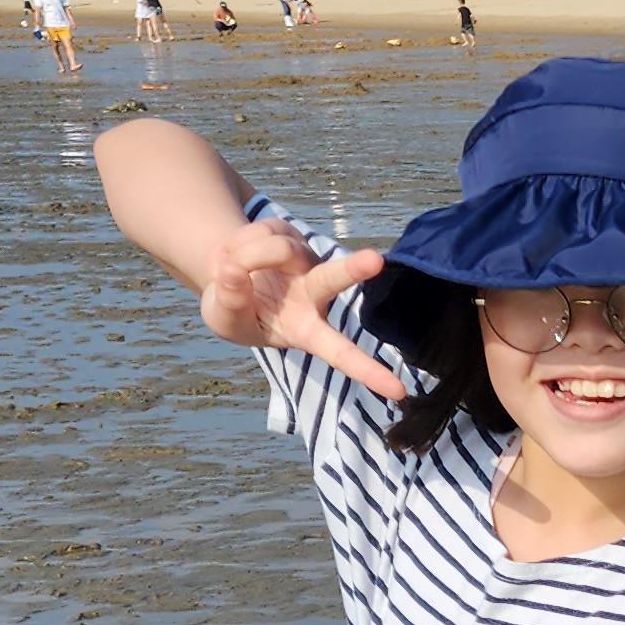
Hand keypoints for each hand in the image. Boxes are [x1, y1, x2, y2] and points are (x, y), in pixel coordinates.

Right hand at [197, 220, 403, 401]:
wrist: (226, 275)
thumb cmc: (237, 311)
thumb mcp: (224, 321)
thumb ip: (229, 304)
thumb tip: (235, 272)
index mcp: (307, 330)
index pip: (341, 354)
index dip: (369, 372)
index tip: (400, 391)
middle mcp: (316, 293)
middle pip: (333, 278)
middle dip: (353, 269)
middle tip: (376, 260)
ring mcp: (307, 260)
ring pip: (275, 248)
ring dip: (244, 255)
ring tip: (234, 268)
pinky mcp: (293, 234)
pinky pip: (261, 232)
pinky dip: (240, 242)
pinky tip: (242, 254)